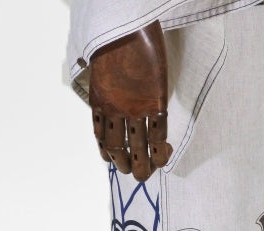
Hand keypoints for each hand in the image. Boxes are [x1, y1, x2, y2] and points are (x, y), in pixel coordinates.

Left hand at [88, 20, 172, 181]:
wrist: (126, 22)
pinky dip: (160, 150)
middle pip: (118, 149)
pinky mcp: (155, 101)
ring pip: (137, 148)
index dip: (109, 155)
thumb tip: (108, 90)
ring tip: (147, 174)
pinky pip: (157, 134)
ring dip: (142, 165)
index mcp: (100, 102)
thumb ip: (106, 85)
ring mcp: (135, 107)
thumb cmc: (115, 39)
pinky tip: (164, 155)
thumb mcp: (101, 65)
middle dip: (127, 166)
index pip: (101, 138)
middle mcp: (115, 110)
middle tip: (137, 175)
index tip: (117, 162)